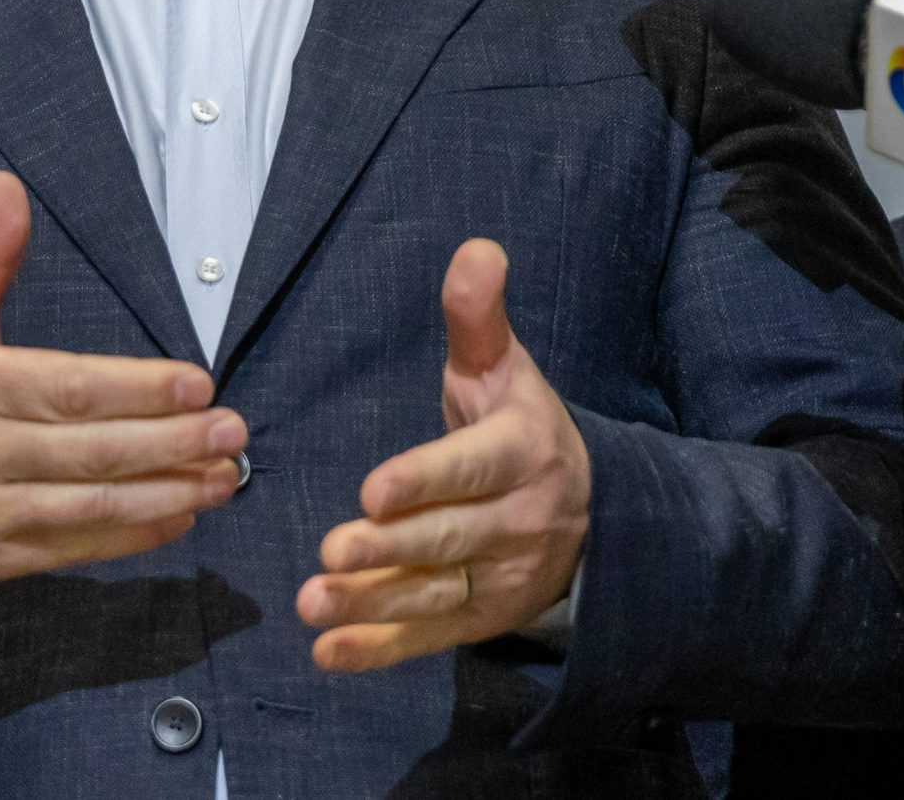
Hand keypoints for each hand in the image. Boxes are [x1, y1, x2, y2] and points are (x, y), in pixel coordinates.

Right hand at [0, 171, 243, 581]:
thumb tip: (7, 184)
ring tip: (222, 476)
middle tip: (233, 431)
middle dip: (171, 443)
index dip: (139, 389)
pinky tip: (178, 515)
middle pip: (90, 451)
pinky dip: (132, 536)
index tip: (198, 385)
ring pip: (90, 506)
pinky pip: (73, 548)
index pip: (69, 388)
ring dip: (166, 494)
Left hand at [296, 240, 588, 672]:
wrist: (590, 513)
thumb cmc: (518, 426)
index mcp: (523, 451)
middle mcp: (518, 520)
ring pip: (433, 593)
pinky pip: (429, 636)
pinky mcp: (481, 618)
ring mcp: (501, 577)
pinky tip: (328, 653)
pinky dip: (380, 650)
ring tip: (313, 604)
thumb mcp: (503, 370)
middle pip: (448, 538)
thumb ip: (479, 318)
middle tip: (330, 551)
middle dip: (389, 548)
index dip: (424, 480)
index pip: (471, 468)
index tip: (372, 490)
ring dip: (371, 604)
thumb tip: (476, 250)